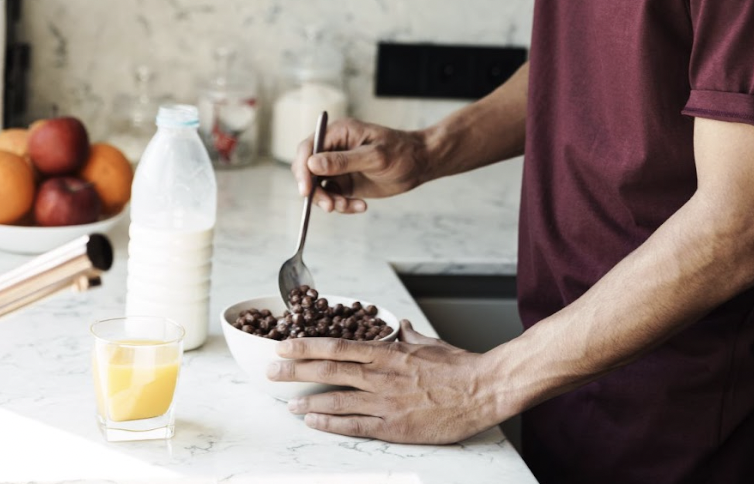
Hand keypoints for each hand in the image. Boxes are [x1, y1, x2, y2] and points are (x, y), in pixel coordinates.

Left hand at [267, 320, 501, 443]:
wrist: (482, 390)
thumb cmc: (458, 367)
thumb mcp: (429, 343)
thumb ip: (407, 336)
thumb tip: (398, 326)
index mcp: (387, 352)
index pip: (336, 345)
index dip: (305, 345)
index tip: (283, 344)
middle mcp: (380, 375)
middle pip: (327, 370)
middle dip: (294, 371)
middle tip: (271, 372)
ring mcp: (385, 402)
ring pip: (335, 400)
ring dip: (307, 402)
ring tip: (288, 403)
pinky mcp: (394, 427)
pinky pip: (354, 426)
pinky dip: (330, 424)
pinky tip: (313, 422)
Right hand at [290, 118, 429, 212]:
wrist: (420, 164)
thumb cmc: (402, 152)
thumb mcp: (374, 156)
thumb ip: (343, 161)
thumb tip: (312, 164)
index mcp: (338, 133)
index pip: (308, 148)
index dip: (302, 168)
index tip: (306, 190)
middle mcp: (333, 149)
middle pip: (308, 170)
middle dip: (315, 190)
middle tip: (330, 206)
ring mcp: (338, 167)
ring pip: (318, 187)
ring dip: (329, 201)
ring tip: (348, 206)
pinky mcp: (345, 182)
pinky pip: (333, 197)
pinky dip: (342, 205)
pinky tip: (360, 206)